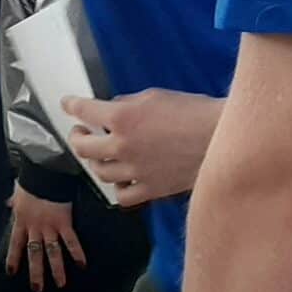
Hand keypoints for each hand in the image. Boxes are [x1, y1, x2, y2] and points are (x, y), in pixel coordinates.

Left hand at [6, 184, 85, 290]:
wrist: (44, 172)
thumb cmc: (31, 179)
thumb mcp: (17, 191)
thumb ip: (14, 200)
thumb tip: (8, 202)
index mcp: (22, 220)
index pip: (16, 244)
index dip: (13, 258)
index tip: (12, 272)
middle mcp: (35, 227)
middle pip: (34, 254)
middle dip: (35, 272)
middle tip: (37, 288)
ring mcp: (49, 227)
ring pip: (52, 253)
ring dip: (56, 270)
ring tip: (60, 284)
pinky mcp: (64, 222)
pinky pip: (71, 241)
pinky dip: (77, 253)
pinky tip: (82, 264)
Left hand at [62, 90, 222, 206]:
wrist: (223, 139)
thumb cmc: (194, 112)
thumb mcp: (156, 96)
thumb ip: (129, 104)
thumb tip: (114, 108)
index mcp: (122, 117)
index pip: (83, 110)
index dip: (71, 106)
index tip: (67, 104)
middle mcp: (122, 146)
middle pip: (83, 147)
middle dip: (77, 137)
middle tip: (81, 132)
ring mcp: (135, 171)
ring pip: (99, 172)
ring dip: (95, 162)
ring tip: (100, 155)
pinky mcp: (150, 189)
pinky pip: (122, 195)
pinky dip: (117, 187)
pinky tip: (121, 179)